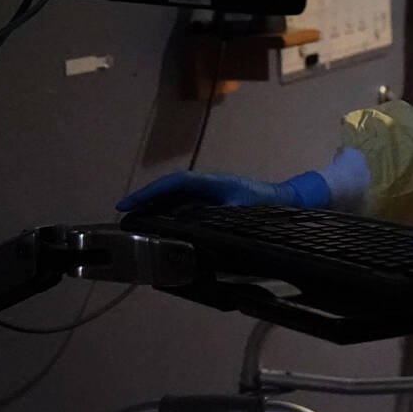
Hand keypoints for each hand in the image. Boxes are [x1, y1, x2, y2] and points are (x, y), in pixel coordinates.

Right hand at [117, 169, 327, 212]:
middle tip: (122, 213)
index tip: (129, 204)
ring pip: (177, 198)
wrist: (290, 201)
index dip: (150, 192)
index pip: (175, 183)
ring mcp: (211, 194)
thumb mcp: (245, 212)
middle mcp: (209, 186)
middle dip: (146, 199)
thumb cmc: (268, 205)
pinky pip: (186, 206)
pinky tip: (158, 225)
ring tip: (133, 220)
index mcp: (214, 183)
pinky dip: (169, 213)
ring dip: (156, 207)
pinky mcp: (215, 203)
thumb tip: (195, 228)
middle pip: (171, 189)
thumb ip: (221, 218)